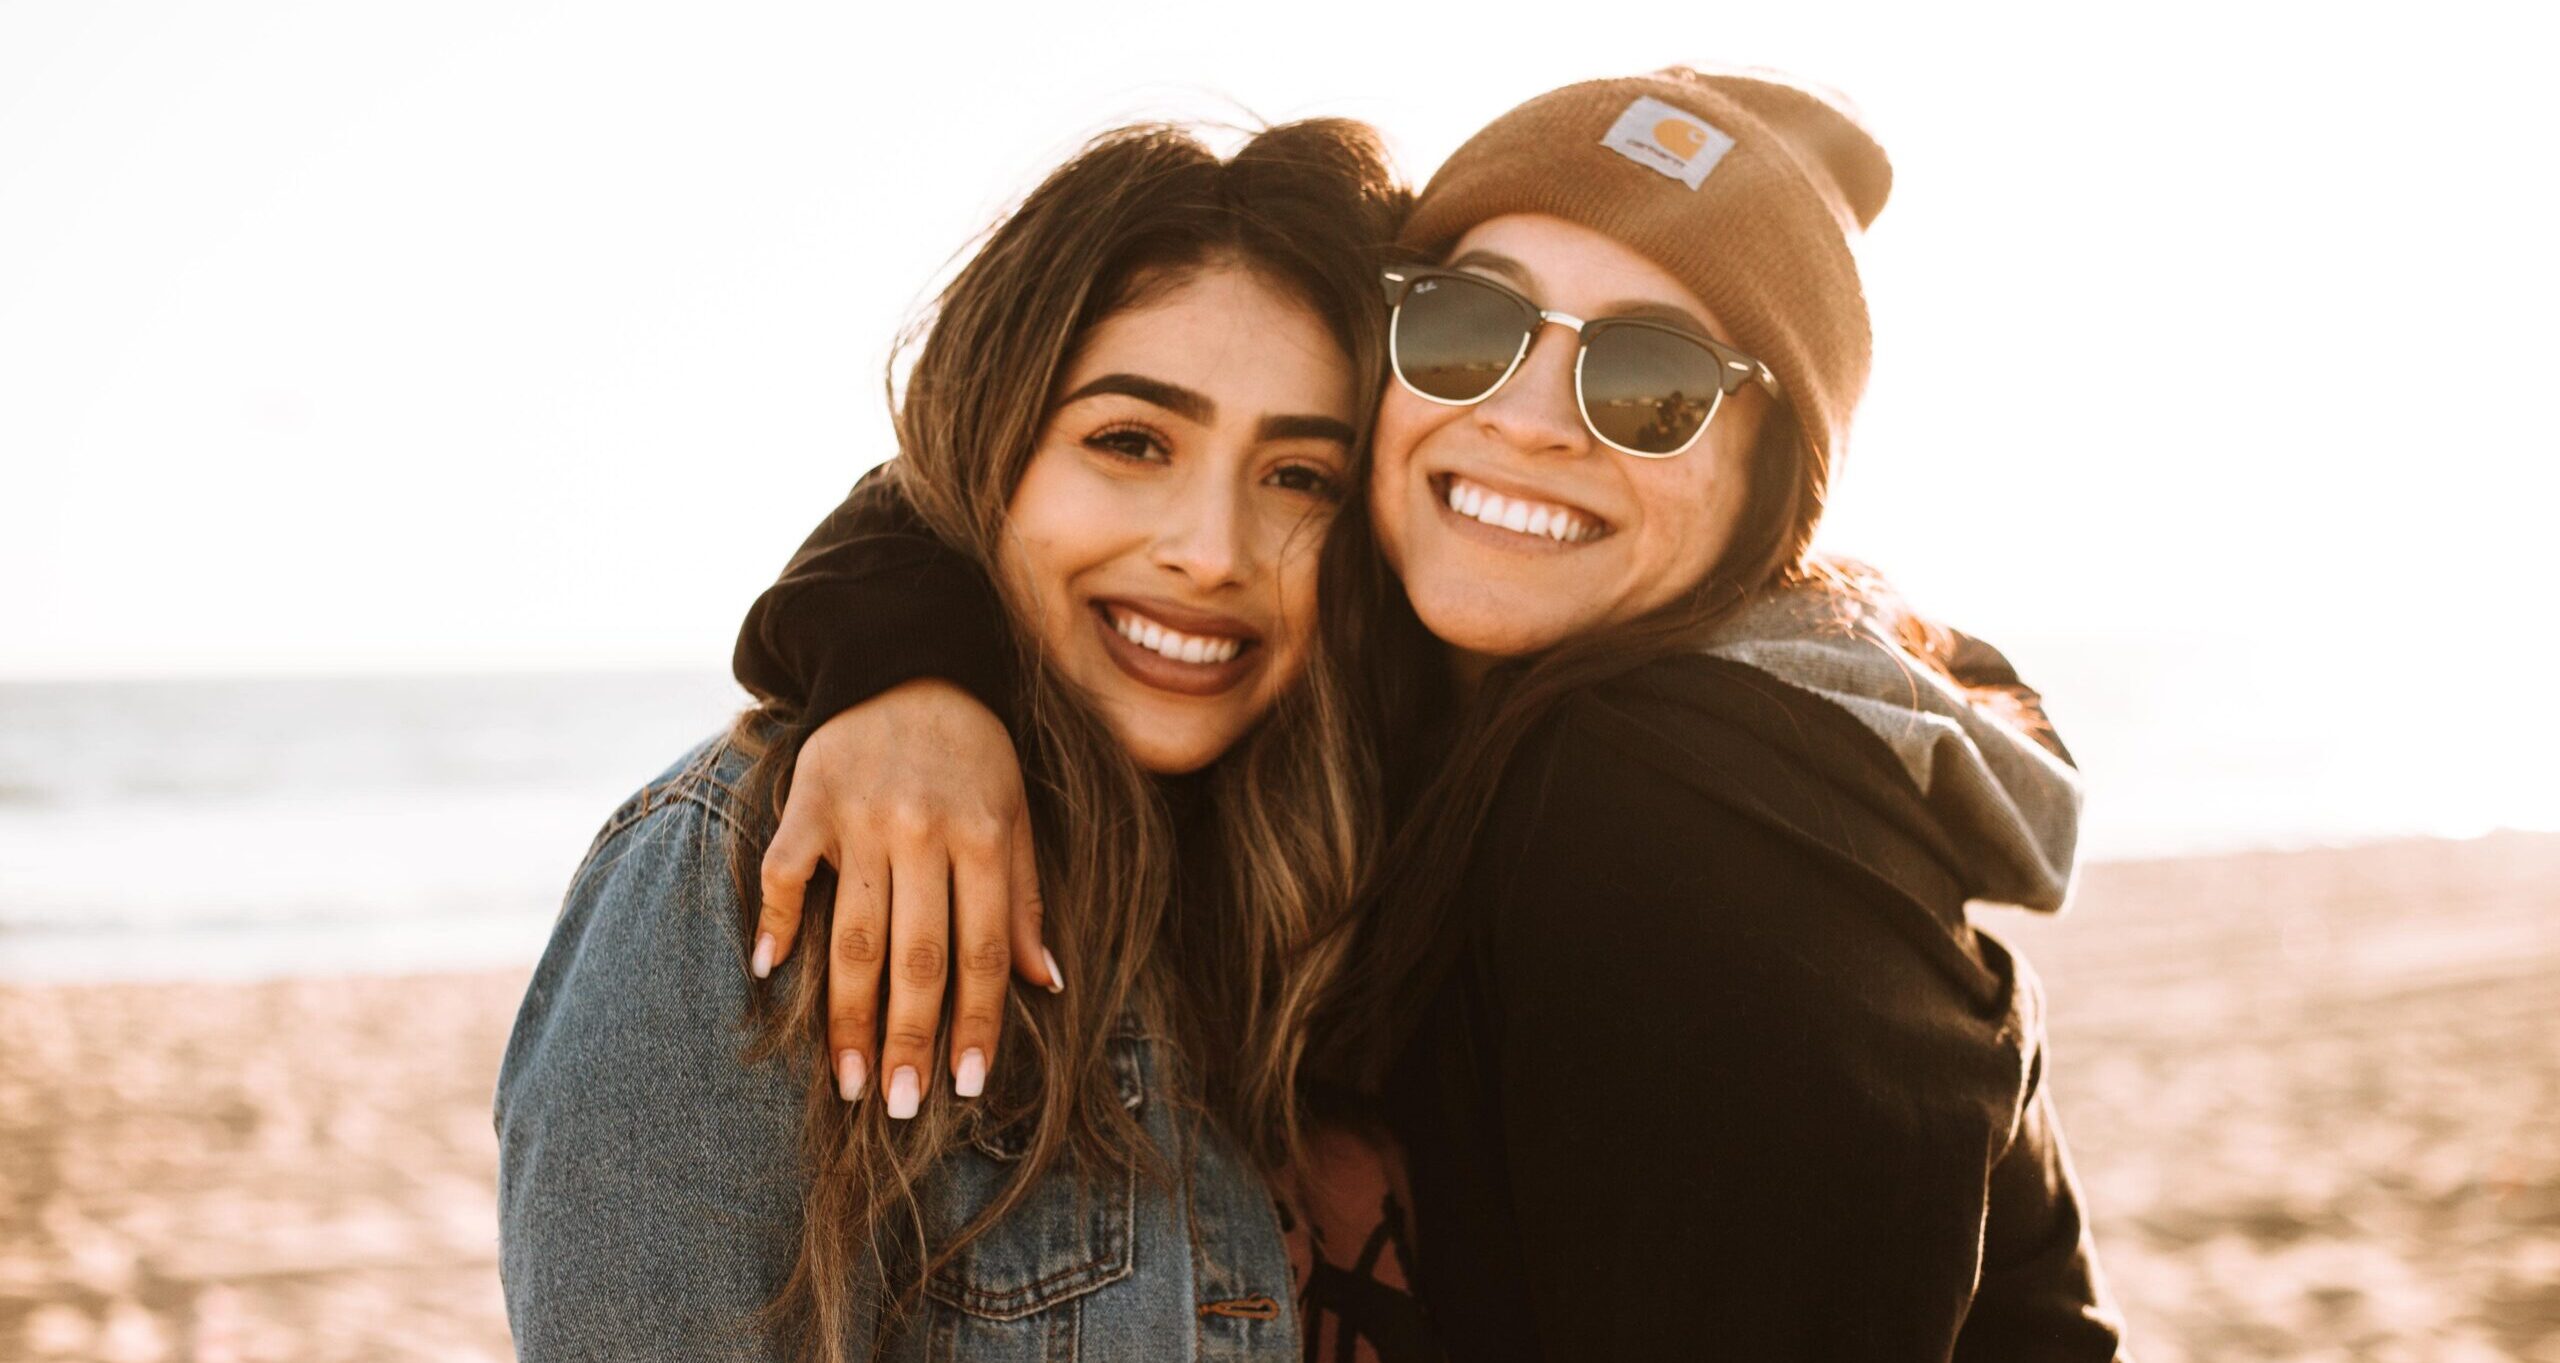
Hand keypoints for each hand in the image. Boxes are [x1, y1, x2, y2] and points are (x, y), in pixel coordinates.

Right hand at [751, 680, 1055, 1117]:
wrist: (906, 662)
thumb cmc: (972, 753)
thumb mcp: (1015, 814)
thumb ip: (1024, 898)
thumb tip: (1045, 984)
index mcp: (982, 837)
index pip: (982, 951)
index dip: (976, 1023)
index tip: (966, 1086)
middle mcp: (922, 831)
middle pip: (915, 956)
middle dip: (909, 1039)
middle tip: (900, 1106)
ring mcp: (859, 817)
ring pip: (851, 933)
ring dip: (847, 1014)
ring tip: (846, 1080)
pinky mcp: (807, 801)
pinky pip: (783, 872)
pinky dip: (773, 921)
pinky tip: (770, 974)